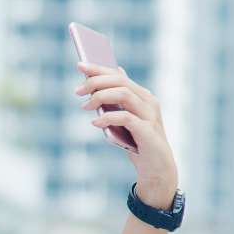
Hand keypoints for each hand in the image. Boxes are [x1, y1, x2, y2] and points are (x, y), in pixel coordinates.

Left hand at [75, 62, 178, 204]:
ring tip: (84, 106)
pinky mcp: (148, 131)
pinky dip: (108, 117)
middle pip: (120, 81)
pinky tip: (95, 122)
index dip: (99, 68)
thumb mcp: (126, 118)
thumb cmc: (138, 142)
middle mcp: (148, 101)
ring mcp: (150, 115)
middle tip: (77, 90)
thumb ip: (120, 98)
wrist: (156, 169)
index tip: (79, 65)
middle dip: (96, 81)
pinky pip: (126, 118)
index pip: (118, 75)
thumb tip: (115, 72)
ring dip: (100, 97)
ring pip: (124, 94)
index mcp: (142, 95)